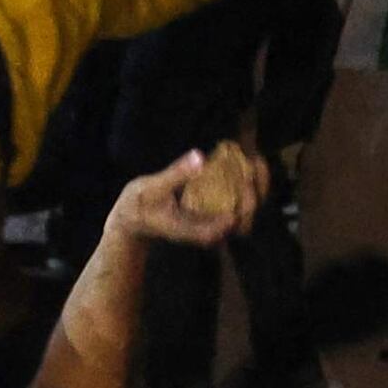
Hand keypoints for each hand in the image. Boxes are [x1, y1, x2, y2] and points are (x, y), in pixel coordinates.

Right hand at [117, 141, 268, 246]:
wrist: (132, 221)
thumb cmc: (138, 207)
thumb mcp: (153, 188)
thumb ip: (176, 175)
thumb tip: (199, 157)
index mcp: (197, 230)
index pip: (231, 222)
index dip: (246, 199)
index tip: (246, 176)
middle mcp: (210, 230)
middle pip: (245, 217)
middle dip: (255, 190)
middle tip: (254, 161)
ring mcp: (213, 224)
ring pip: (245, 210)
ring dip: (254, 186)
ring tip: (254, 158)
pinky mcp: (213, 214)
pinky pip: (238, 202)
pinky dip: (244, 184)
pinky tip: (244, 161)